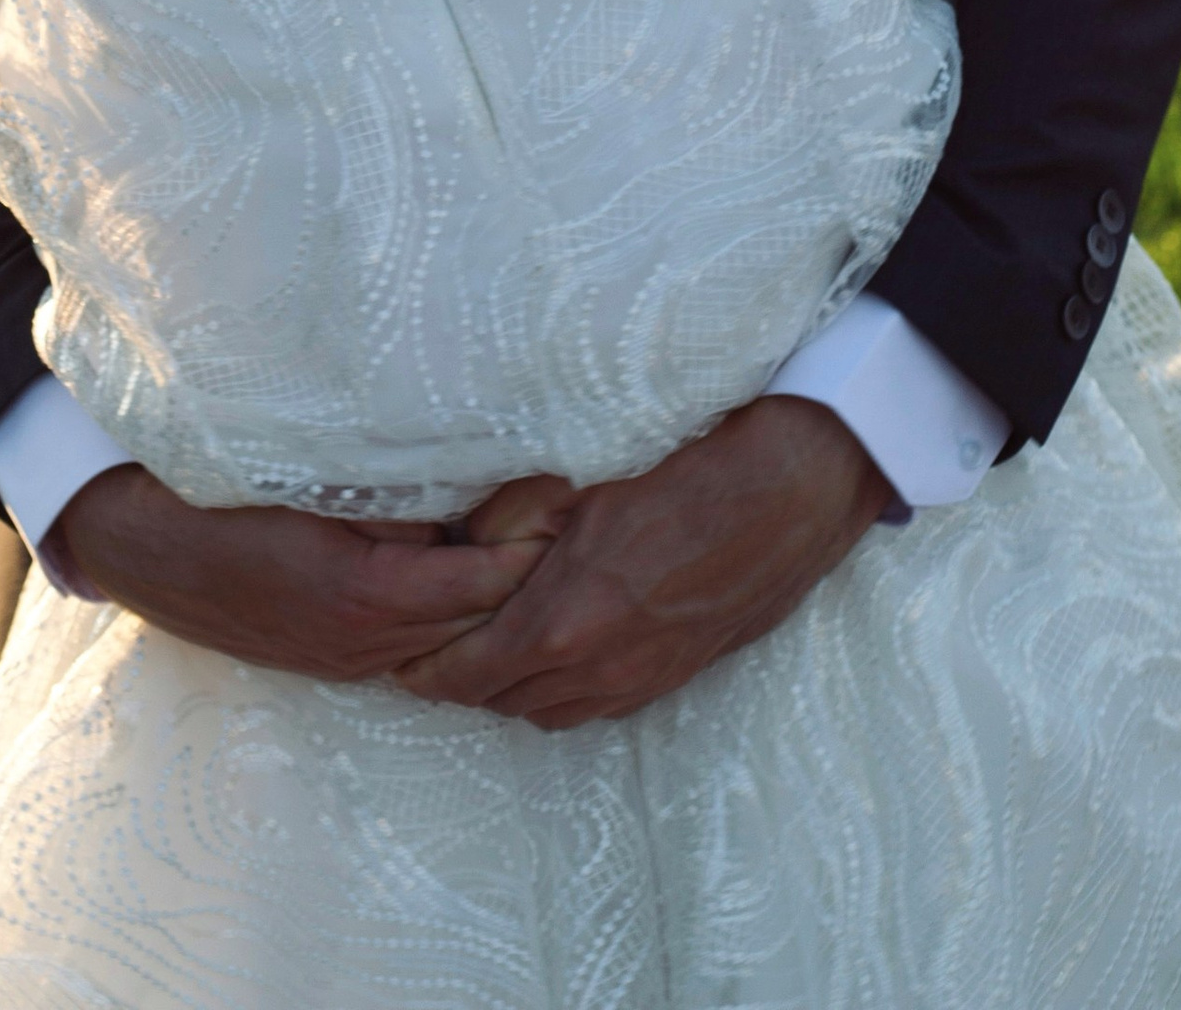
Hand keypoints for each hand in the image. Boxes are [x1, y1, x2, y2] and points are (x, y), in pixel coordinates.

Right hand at [56, 463, 555, 684]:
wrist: (146, 547)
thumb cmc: (223, 499)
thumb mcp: (311, 486)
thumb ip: (392, 501)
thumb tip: (466, 499)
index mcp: (365, 594)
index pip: (482, 586)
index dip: (531, 548)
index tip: (569, 503)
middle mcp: (366, 641)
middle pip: (478, 624)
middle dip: (527, 579)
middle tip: (570, 522)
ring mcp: (349, 659)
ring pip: (449, 641)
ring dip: (491, 601)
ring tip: (534, 546)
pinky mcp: (334, 659)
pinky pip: (413, 646)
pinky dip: (450, 617)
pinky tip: (469, 577)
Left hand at [391, 399, 888, 728]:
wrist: (783, 491)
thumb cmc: (678, 469)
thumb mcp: (571, 482)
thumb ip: (503, 523)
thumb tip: (456, 544)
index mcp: (564, 620)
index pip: (466, 674)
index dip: (424, 668)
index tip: (397, 652)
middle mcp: (599, 666)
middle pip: (501, 699)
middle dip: (461, 677)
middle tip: (433, 645)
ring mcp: (641, 678)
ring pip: (548, 710)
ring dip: (512, 687)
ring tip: (487, 647)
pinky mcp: (674, 676)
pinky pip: (598, 706)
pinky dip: (562, 689)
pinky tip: (555, 651)